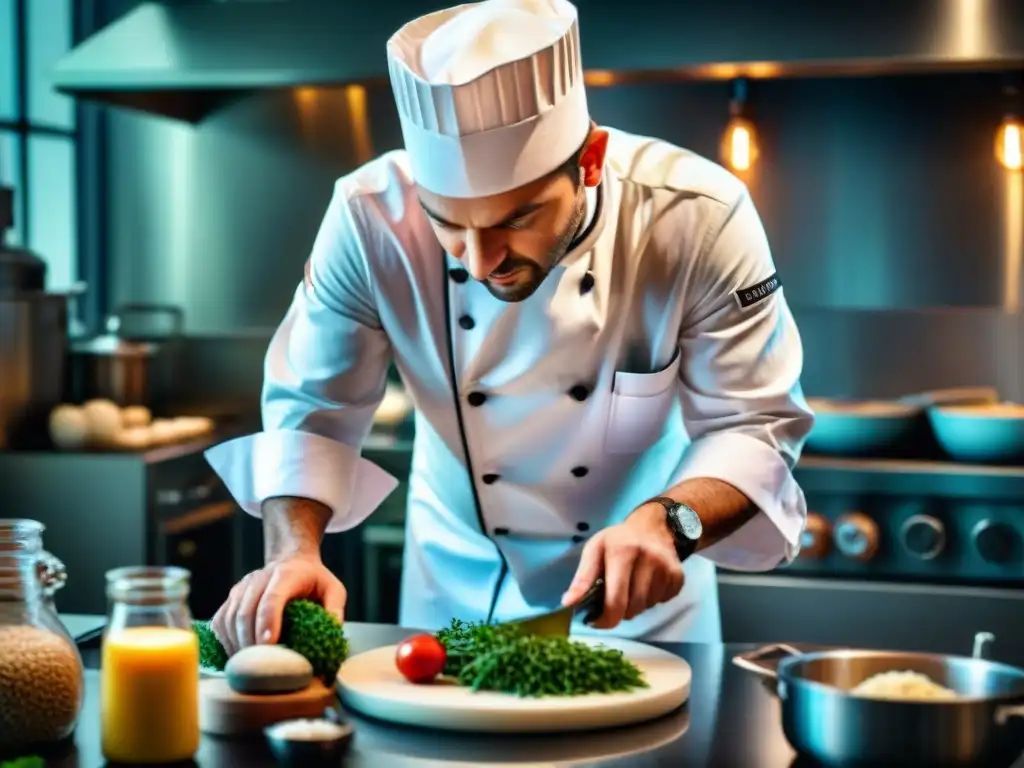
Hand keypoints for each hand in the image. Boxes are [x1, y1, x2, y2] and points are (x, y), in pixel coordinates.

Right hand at [211, 554, 345, 656]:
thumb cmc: (313, 579)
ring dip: (237, 644)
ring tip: (249, 666)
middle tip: (260, 665)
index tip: (269, 643)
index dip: (268, 621)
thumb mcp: (333, 589)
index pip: (272, 598)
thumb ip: (335, 609)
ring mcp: (242, 587)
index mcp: (286, 575)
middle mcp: (259, 578)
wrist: (291, 560)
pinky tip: (238, 655)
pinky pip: (221, 621)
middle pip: (246, 611)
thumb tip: (332, 633)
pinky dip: (226, 641)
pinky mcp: (232, 597)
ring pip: (230, 618)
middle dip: (250, 641)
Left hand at [562, 504, 683, 628]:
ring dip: (635, 606)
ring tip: (630, 587)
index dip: (604, 619)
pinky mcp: (678, 576)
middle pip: (631, 608)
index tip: (595, 621)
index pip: (615, 599)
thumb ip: (582, 578)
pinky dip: (652, 600)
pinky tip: (646, 584)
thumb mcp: (594, 550)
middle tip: (612, 601)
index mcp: (622, 551)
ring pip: (646, 608)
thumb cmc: (617, 541)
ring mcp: (666, 568)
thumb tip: (568, 603)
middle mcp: (648, 558)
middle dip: (618, 612)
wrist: (653, 527)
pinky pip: (662, 602)